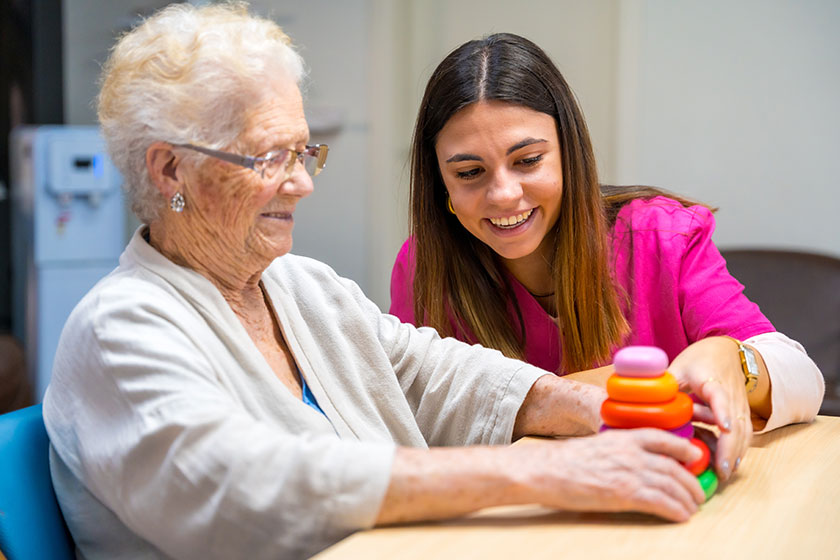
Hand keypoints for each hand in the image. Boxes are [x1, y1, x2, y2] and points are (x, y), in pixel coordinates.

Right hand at [511, 429, 704, 521]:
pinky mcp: (625, 494)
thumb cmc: (564, 461)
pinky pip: (662, 502)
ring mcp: (630, 472)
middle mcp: (632, 452)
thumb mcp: (596, 446)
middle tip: (698, 493)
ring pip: (672, 485)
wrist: (546, 470)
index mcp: (623, 437)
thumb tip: (632, 463)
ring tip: (693, 507)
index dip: (683, 448)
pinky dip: (676, 510)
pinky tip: (682, 516)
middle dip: (691, 482)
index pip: (663, 438)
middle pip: (674, 466)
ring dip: (688, 499)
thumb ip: (618, 451)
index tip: (694, 457)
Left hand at [667, 337, 751, 480]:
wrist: (724, 351)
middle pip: (736, 422)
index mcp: (712, 380)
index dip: (721, 411)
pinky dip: (740, 449)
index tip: (724, 427)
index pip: (719, 396)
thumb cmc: (698, 359)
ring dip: (736, 453)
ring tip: (724, 473)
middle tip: (720, 469)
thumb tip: (640, 401)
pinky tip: (731, 465)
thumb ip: (665, 385)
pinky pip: (745, 433)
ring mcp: (740, 404)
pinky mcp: (743, 412)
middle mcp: (731, 394)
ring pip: (744, 431)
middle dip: (730, 447)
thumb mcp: (678, 368)